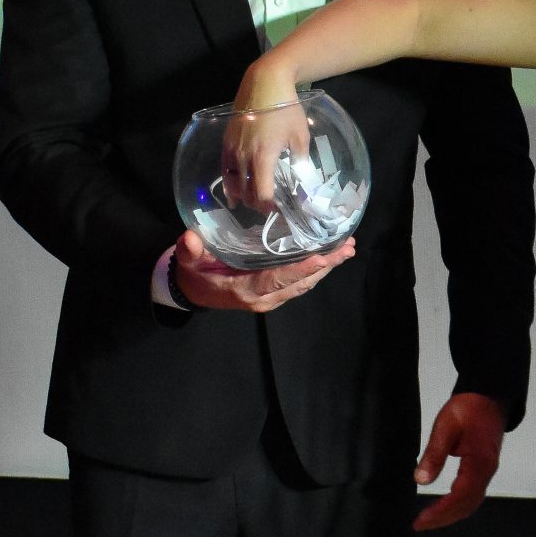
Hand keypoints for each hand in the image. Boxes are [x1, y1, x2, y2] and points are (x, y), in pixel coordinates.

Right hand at [169, 226, 353, 311]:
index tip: (323, 257)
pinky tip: (330, 256)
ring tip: (346, 250)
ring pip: (303, 284)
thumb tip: (189, 239)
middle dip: (325, 266)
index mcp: (244, 290)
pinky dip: (316, 270)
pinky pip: (298, 283)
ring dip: (326, 268)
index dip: (300, 269)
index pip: (276, 279)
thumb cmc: (192, 274)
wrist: (191, 292)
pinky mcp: (273, 293)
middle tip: (348, 248)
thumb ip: (189, 251)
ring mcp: (270, 298)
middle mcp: (262, 298)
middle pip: (299, 283)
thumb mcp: (187, 262)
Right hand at [220, 88, 312, 210]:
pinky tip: (233, 193)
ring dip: (243, 196)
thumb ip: (300, 160)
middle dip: (258, 203)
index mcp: (263, 157)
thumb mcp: (300, 136)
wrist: (265, 83)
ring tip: (252, 202)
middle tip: (269, 207)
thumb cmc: (286, 108)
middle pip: (247, 191)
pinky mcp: (226, 141)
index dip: (270, 205)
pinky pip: (225, 169)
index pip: (262, 192)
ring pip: (233, 182)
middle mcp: (244, 156)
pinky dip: (229, 184)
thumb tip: (303, 180)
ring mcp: (232, 148)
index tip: (278, 208)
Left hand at [413, 391, 506, 530]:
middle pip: (467, 505)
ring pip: (471, 502)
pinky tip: (444, 507)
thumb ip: (434, 454)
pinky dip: (458, 505)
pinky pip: (473, 494)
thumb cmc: (468, 408)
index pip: (459, 496)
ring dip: (451, 515)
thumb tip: (421, 480)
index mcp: (479, 462)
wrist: (489, 396)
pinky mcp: (484, 468)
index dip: (440, 511)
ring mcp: (488, 471)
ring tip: (429, 520)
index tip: (421, 520)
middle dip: (444, 518)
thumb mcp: (445, 427)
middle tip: (420, 525)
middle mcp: (487, 471)